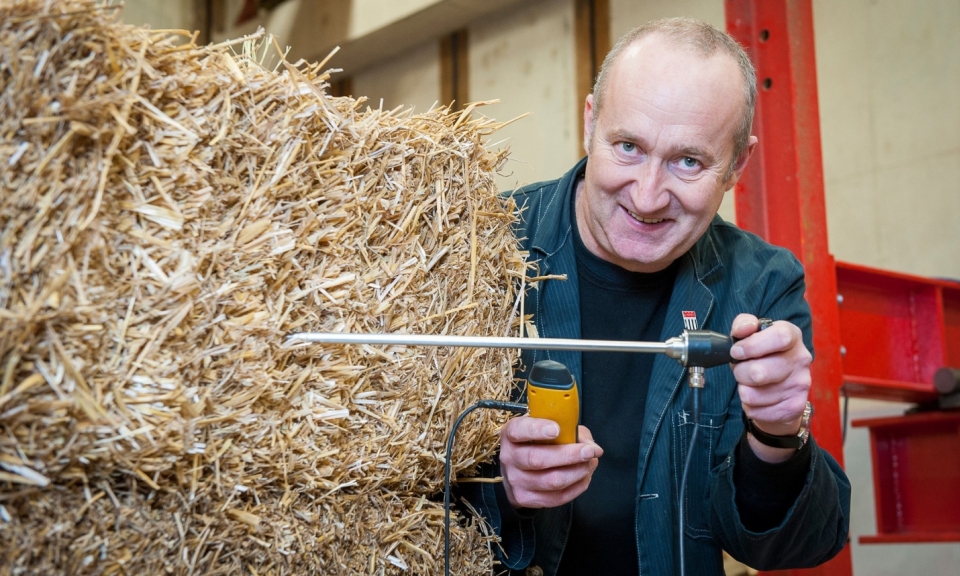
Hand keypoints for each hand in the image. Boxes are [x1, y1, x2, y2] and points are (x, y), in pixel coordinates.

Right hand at [499, 417, 602, 508]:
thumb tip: (590, 446)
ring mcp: (516, 480)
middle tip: (589, 451)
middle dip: (568, 455)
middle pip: (538, 459)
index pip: (519, 431)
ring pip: (551, 481)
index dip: (537, 430)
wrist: (518, 471)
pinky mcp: (526, 498)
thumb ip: (568, 430)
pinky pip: (557, 497)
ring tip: (591, 463)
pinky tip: (585, 476)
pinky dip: (576, 487)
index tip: (556, 429)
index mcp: (511, 434)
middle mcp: (509, 457)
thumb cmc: (536, 443)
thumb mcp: (546, 427)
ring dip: (577, 472)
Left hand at [730, 314, 811, 461]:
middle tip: (741, 370)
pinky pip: (755, 410)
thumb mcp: (753, 334)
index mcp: (792, 336)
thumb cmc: (763, 356)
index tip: (736, 351)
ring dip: (744, 390)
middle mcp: (801, 360)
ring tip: (751, 384)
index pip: (780, 337)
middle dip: (739, 372)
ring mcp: (800, 385)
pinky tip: (759, 398)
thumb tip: (742, 329)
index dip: (752, 345)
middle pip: (759, 373)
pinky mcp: (794, 407)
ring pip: (752, 395)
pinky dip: (749, 406)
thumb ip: (744, 324)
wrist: (781, 387)